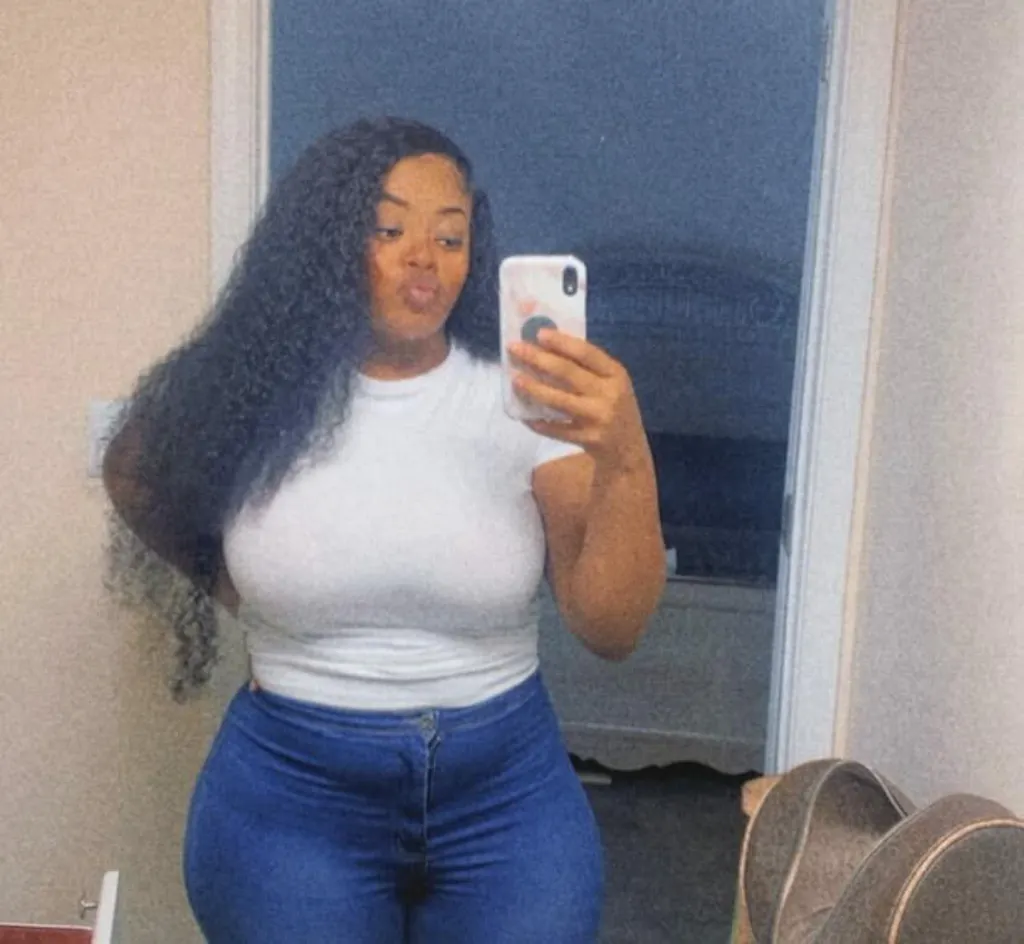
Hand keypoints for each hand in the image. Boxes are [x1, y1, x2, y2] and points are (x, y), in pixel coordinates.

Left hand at [508, 329, 648, 471]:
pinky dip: (538, 423)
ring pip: (559, 401)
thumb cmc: (614, 406)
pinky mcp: (588, 439)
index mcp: (616, 374)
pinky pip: (556, 430)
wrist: (629, 448)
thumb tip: (546, 347)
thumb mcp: (611, 383)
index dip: (562, 342)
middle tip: (514, 349)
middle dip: (538, 359)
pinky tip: (523, 416)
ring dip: (534, 389)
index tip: (539, 334)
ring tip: (515, 379)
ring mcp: (598, 418)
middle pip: (568, 373)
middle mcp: (609, 394)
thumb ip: (588, 367)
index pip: (587, 353)